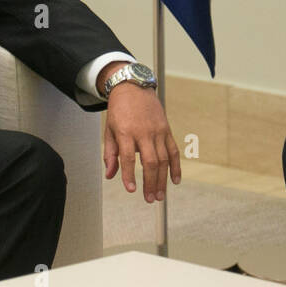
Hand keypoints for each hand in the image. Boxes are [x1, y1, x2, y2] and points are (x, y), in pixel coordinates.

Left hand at [103, 83, 180, 202]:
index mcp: (126, 132)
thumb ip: (110, 154)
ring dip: (162, 179)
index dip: (130, 175)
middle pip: (150, 161)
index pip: (128, 157)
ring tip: (159, 195)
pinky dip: (176, 166)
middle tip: (149, 199)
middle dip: (151, 182)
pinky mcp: (166, 130)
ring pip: (163, 159)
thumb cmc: (119, 110)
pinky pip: (174, 150)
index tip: (131, 190)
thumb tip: (110, 175)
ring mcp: (157, 131)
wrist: (133, 87)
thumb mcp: (109, 130)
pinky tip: (175, 180)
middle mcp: (144, 132)